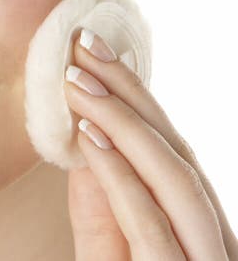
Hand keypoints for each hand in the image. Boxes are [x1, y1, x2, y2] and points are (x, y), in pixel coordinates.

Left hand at [63, 27, 237, 259]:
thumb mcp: (106, 247)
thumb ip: (103, 202)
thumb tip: (89, 131)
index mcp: (200, 226)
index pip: (172, 149)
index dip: (135, 97)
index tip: (95, 51)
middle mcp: (214, 241)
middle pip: (176, 152)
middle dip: (128, 94)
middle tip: (80, 48)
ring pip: (173, 179)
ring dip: (121, 122)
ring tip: (75, 82)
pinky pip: (151, 225)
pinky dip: (120, 177)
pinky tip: (88, 137)